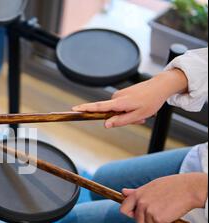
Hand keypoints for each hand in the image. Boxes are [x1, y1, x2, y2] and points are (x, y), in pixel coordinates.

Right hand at [72, 69, 188, 127]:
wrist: (160, 86)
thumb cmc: (151, 101)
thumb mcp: (138, 115)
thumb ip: (120, 121)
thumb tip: (106, 124)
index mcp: (119, 103)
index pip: (98, 107)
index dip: (85, 108)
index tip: (74, 109)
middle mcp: (117, 97)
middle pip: (111, 113)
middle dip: (123, 118)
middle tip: (140, 118)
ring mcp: (119, 94)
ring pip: (118, 110)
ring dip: (128, 114)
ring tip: (142, 112)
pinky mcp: (123, 93)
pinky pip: (122, 105)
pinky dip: (130, 109)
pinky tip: (141, 107)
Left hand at [120, 173, 207, 222]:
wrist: (189, 188)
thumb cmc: (171, 186)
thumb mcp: (151, 186)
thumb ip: (136, 192)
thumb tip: (123, 192)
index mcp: (137, 194)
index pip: (123, 209)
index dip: (130, 213)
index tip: (137, 214)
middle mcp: (141, 203)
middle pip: (137, 220)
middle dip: (147, 219)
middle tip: (159, 211)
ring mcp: (149, 211)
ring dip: (158, 221)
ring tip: (167, 209)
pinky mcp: (158, 219)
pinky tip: (172, 214)